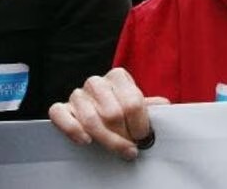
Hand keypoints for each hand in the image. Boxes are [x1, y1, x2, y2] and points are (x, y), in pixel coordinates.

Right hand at [48, 67, 168, 160]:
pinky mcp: (61, 108)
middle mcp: (96, 82)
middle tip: (131, 148)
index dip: (140, 124)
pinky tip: (86, 141)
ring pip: (90, 120)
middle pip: (112, 114)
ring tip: (118, 149)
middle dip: (124, 135)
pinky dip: (74, 131)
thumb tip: (165, 105)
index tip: (143, 138)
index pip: (132, 102)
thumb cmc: (122, 109)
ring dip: (106, 140)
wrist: (100, 112)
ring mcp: (77, 95)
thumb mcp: (139, 105)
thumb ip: (152, 106)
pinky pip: (62, 117)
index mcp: (118, 77)